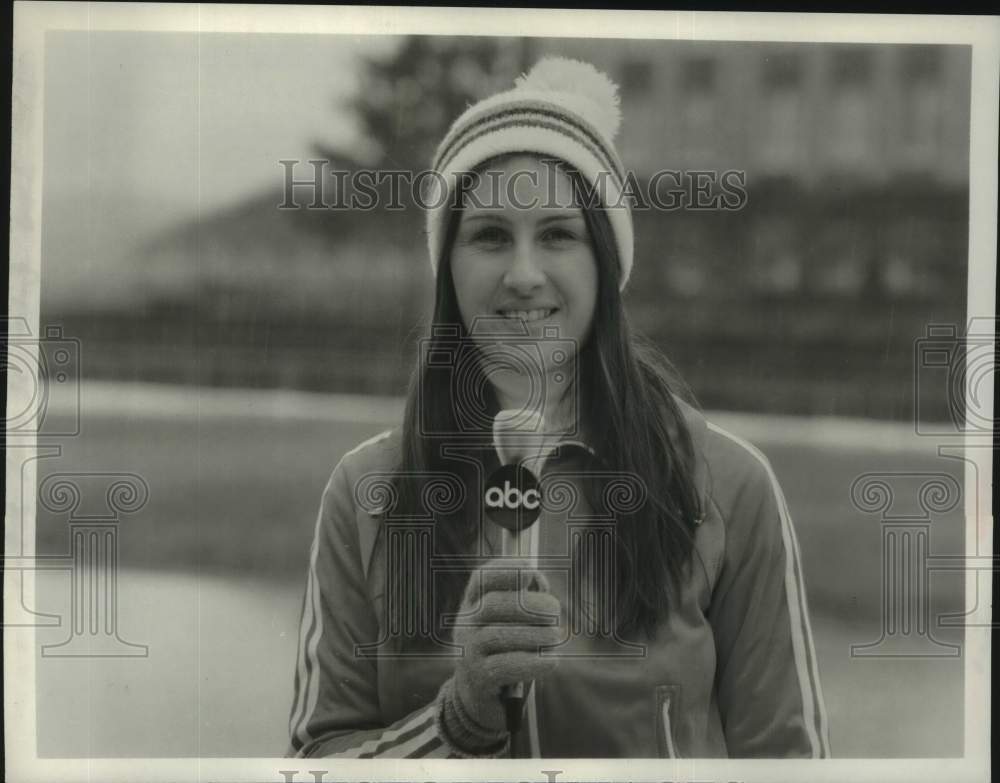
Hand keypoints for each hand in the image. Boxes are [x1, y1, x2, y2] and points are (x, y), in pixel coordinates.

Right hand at [436, 558, 561, 754]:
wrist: (480, 699)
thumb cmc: (504, 652)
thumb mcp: (512, 624)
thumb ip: (526, 601)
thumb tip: (539, 584)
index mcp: (473, 604)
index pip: (482, 578)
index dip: (506, 570)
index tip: (531, 572)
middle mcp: (465, 624)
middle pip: (493, 604)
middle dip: (530, 604)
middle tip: (555, 611)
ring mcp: (467, 652)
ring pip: (498, 635)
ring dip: (535, 634)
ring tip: (556, 637)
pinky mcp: (478, 679)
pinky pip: (505, 666)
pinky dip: (533, 663)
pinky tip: (552, 662)